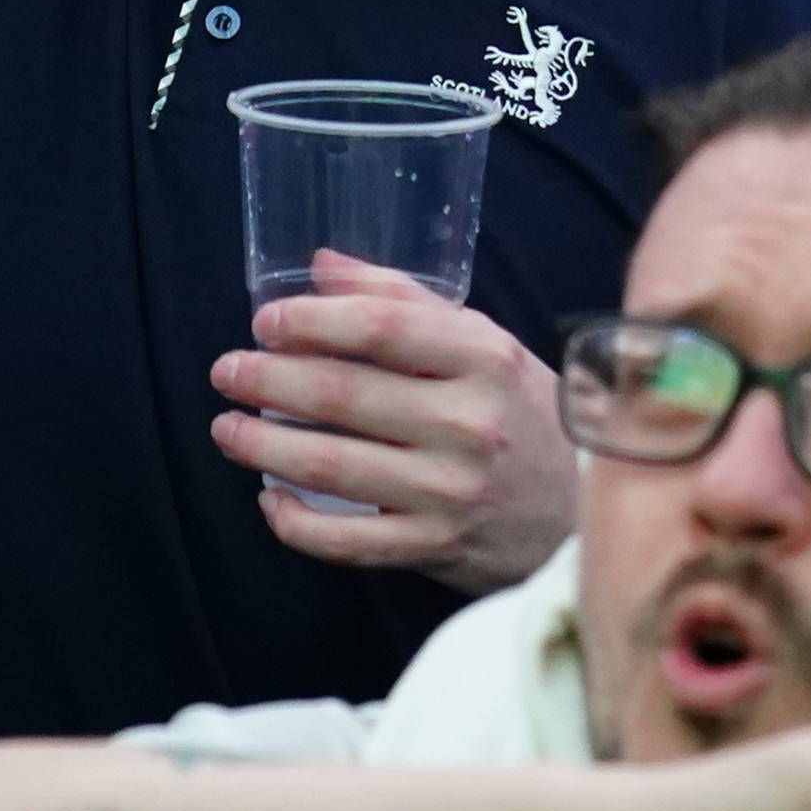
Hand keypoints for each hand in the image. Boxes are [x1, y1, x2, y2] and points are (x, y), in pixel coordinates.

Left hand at [210, 257, 576, 593]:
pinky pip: (346, 542)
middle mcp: (469, 423)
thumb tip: (320, 264)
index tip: (266, 323)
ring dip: (262, 446)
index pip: (380, 328)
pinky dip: (295, 522)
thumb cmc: (522, 413)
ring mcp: (451, 490)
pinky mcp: (436, 546)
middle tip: (226, 372)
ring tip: (228, 430)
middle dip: (266, 380)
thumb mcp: (482, 342)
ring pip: (330, 466)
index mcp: (482, 358)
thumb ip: (401, 299)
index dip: (310, 321)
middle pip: (341, 394)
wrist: (584, 509)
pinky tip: (270, 500)